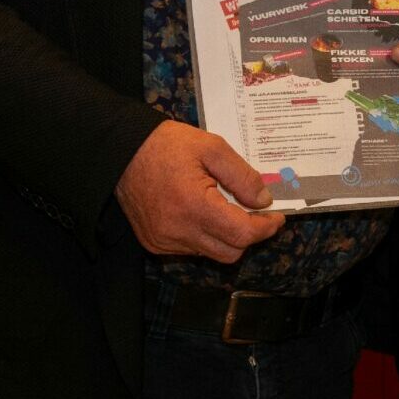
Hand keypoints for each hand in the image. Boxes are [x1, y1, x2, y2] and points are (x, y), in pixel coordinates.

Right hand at [115, 120, 283, 263]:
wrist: (121, 152)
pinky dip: (206, 237)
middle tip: (258, 213)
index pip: (242, 234)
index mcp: (193, 206)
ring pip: (212, 253)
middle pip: (230, 251)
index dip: (265, 227)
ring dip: (227, 237)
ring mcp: (163, 241)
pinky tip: (205, 214)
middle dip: (250, 234)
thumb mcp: (212, 147)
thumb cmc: (167, 145)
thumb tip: (264, 201)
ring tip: (230, 210)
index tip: (277, 216)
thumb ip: (242, 176)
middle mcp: (177, 231)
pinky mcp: (154, 243)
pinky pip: (191, 249)